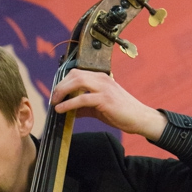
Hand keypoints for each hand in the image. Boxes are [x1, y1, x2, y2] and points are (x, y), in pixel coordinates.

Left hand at [51, 69, 166, 140]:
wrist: (139, 118)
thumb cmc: (121, 112)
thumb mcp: (99, 108)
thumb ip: (84, 107)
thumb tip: (69, 110)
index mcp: (100, 78)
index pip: (76, 73)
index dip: (63, 82)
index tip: (56, 93)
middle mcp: (101, 79)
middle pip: (74, 75)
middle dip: (60, 86)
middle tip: (53, 98)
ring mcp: (104, 88)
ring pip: (77, 82)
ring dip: (62, 92)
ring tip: (55, 103)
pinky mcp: (105, 99)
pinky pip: (82, 98)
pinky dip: (69, 104)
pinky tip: (61, 109)